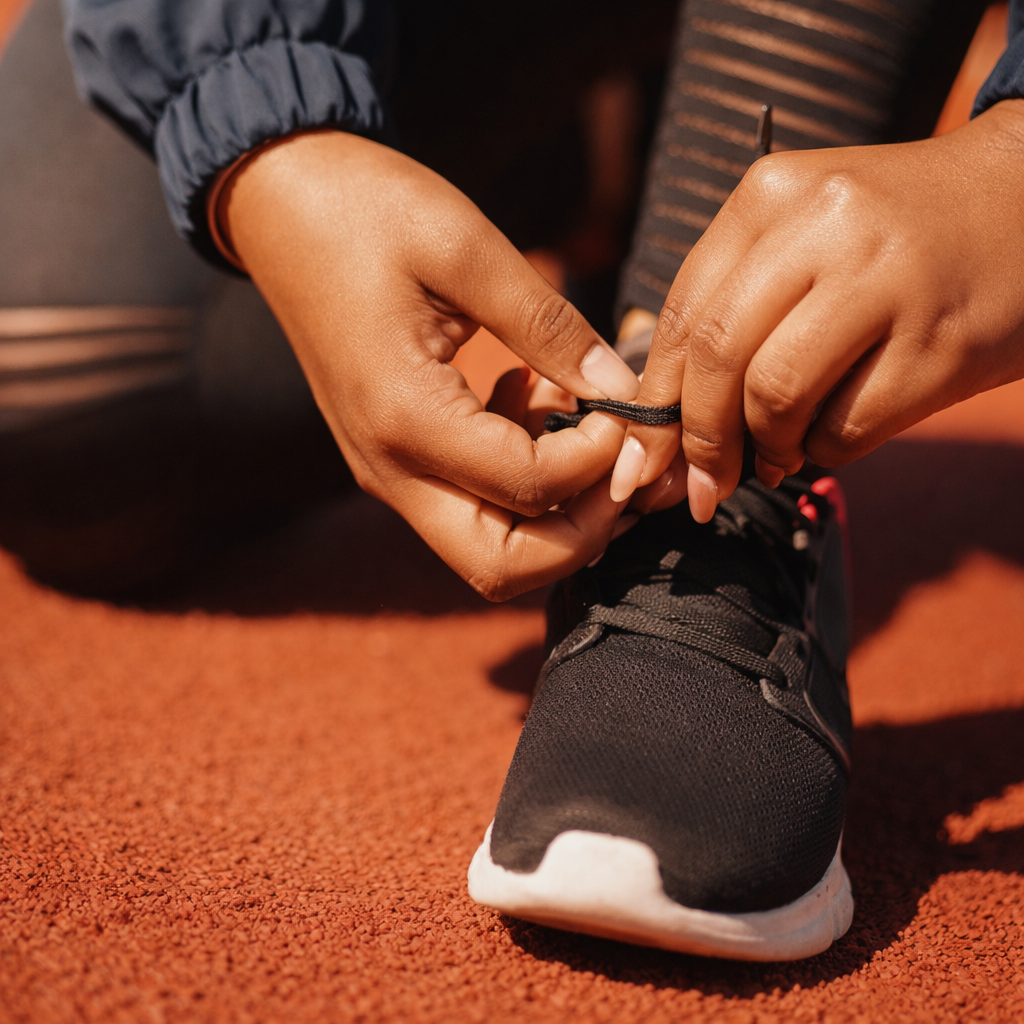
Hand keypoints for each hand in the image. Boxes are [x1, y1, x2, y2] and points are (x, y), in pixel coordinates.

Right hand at [213, 131, 640, 598]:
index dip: (601, 457)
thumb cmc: (364, 211)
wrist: (278, 207)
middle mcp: (390, 467)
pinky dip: (522, 481)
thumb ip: (549, 326)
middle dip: (583, 531)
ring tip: (580, 419)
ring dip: (556, 510)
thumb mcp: (467, 249)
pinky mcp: (394, 455)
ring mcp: (387, 470)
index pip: (530, 488)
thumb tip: (622, 389)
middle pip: (503, 568)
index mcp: (406, 416)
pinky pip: (470, 506)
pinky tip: (531, 398)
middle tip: (622, 459)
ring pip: (489, 550)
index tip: (626, 401)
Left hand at [613, 100, 1023, 521]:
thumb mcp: (800, 240)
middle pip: (717, 357)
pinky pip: (845, 429)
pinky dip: (821, 452)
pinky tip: (827, 438)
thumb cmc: (889, 239)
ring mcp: (888, 281)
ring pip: (775, 396)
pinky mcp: (939, 344)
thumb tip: (663, 433)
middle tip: (700, 486)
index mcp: (771, 195)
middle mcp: (825, 226)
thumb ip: (730, 315)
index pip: (681, 314)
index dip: (652, 401)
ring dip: (763, 449)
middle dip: (696, 439)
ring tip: (776, 454)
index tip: (640, 459)